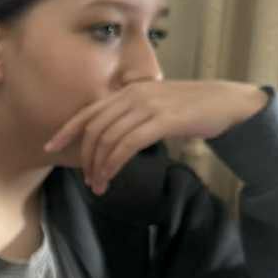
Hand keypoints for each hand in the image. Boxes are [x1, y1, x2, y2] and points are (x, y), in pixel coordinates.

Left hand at [45, 79, 268, 194]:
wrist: (227, 103)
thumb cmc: (191, 109)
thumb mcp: (155, 107)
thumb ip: (132, 117)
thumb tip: (110, 141)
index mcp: (128, 92)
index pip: (89, 112)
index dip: (66, 130)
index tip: (50, 146)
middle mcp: (133, 95)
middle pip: (95, 130)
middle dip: (86, 158)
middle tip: (88, 181)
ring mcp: (147, 106)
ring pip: (109, 140)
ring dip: (100, 167)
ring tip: (99, 185)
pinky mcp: (162, 120)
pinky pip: (127, 145)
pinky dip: (114, 164)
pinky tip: (112, 176)